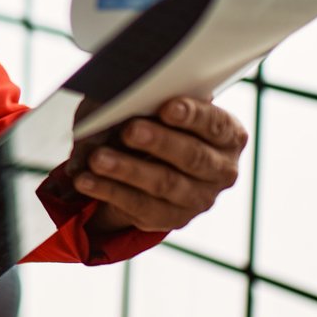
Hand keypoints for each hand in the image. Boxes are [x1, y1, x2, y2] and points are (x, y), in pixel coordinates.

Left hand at [76, 96, 246, 234]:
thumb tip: (124, 96)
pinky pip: (140, 206)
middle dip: (159, 142)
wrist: (155, 164)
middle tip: (129, 131)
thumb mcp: (163, 107)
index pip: (216, 125)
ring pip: (164, 184)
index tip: (166, 107)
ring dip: (128, 170)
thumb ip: (155, 101)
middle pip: (192, 157)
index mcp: (229, 137)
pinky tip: (87, 180)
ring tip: (97, 159)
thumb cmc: (162, 123)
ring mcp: (199, 199)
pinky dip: (110, 191)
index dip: (193, 116)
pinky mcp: (172, 219)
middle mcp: (221, 170)